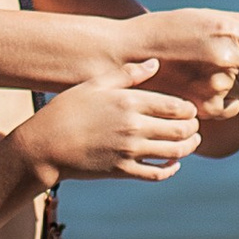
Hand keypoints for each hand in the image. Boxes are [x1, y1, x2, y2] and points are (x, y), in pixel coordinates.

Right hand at [22, 66, 201, 184]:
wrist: (44, 146)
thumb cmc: (66, 110)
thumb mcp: (95, 84)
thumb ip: (128, 74)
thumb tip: (155, 63)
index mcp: (130, 102)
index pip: (177, 107)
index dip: (189, 109)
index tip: (189, 109)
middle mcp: (134, 127)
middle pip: (181, 130)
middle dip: (193, 128)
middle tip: (193, 126)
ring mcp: (130, 151)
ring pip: (175, 153)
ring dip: (188, 148)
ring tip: (191, 142)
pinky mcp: (122, 171)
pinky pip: (157, 174)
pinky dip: (170, 170)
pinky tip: (173, 164)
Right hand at [105, 7, 238, 110]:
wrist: (128, 54)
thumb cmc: (170, 30)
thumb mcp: (207, 17)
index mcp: (229, 32)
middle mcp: (227, 60)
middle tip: (217, 58)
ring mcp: (217, 86)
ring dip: (233, 83)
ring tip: (201, 70)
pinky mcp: (207, 108)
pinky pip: (232, 107)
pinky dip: (222, 100)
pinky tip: (200, 86)